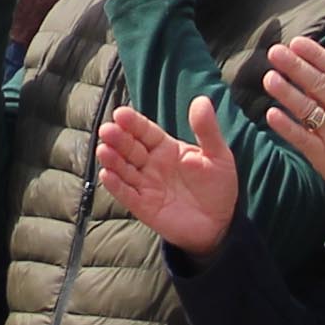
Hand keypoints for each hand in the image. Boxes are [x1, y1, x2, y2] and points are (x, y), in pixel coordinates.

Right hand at [93, 96, 244, 254]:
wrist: (221, 224)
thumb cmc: (218, 187)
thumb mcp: (218, 155)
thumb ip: (207, 129)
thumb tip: (202, 100)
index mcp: (167, 148)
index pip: (145, 131)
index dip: (133, 123)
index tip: (121, 113)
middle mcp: (152, 165)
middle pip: (130, 148)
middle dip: (118, 139)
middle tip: (107, 130)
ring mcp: (146, 185)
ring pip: (124, 169)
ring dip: (112, 160)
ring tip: (104, 150)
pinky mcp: (144, 207)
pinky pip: (126, 194)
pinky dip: (116, 186)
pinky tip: (107, 175)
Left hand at [254, 34, 324, 209]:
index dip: (316, 55)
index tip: (296, 42)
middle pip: (320, 85)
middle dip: (296, 67)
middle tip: (275, 52)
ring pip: (308, 110)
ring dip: (287, 93)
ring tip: (269, 78)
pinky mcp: (323, 156)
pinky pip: (302, 138)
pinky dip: (287, 126)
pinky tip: (271, 114)